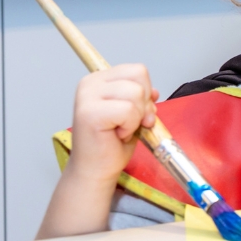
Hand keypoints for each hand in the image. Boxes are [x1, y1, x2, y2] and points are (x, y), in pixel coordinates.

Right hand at [64, 64, 158, 183]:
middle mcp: (90, 83)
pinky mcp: (90, 113)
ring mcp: (87, 97)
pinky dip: (130, 126)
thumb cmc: (112, 144)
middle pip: (139, 76)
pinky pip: (128, 110)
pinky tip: (117, 135)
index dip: (146, 92)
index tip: (137, 113)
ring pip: (136, 93)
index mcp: (99, 80)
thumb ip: (141, 98)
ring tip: (121, 129)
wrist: (96, 169)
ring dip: (136, 117)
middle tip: (131, 122)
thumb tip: (153, 91)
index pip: (138, 70)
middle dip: (144, 103)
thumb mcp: (133, 113)